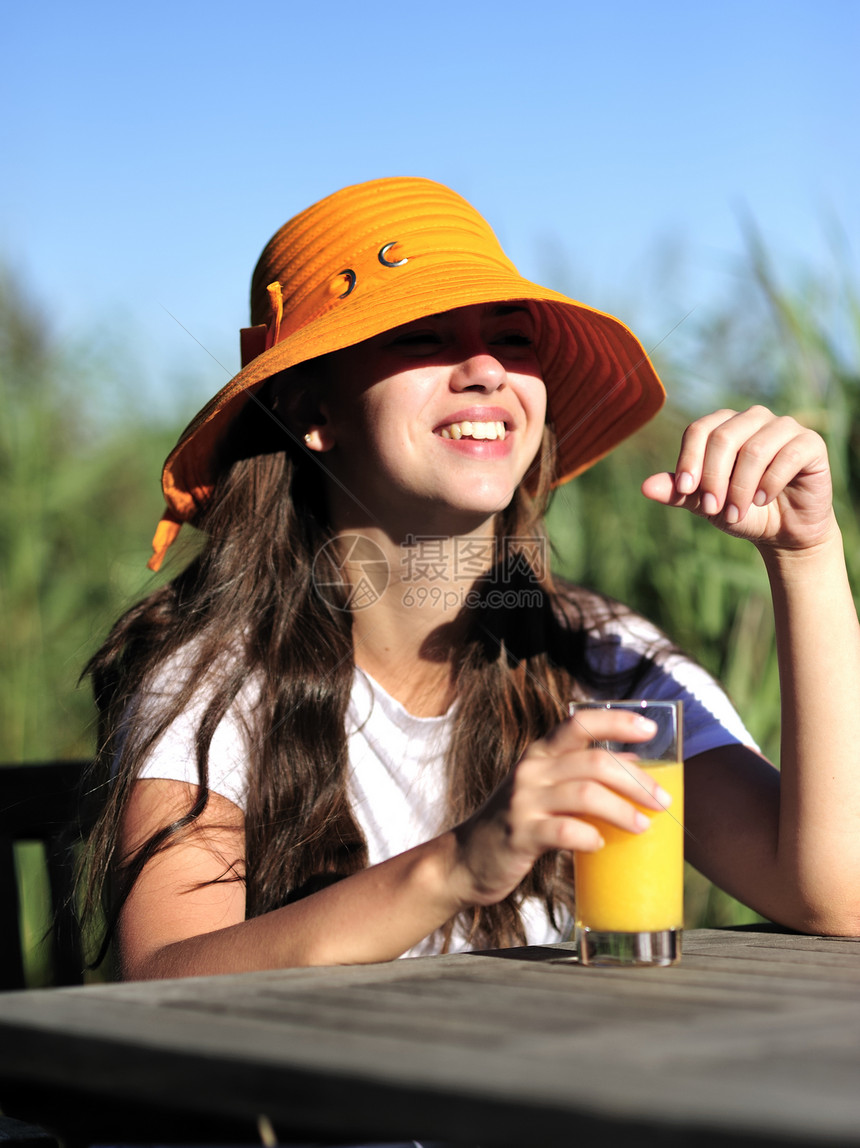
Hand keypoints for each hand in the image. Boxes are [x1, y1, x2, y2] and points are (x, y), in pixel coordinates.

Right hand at [450, 709, 671, 908]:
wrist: (466, 859)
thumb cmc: (518, 822)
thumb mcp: (545, 790)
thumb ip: (583, 776)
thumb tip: (636, 769)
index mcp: (540, 753)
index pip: (580, 723)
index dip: (617, 722)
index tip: (650, 731)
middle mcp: (531, 769)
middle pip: (594, 762)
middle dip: (636, 781)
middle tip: (662, 801)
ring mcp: (523, 801)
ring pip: (585, 794)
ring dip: (622, 811)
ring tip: (642, 826)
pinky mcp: (519, 835)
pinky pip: (563, 831)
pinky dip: (589, 837)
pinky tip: (599, 844)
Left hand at [641, 406, 834, 551]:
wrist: (783, 532)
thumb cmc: (741, 511)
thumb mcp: (705, 505)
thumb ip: (678, 493)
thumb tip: (645, 487)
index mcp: (724, 426)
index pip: (699, 430)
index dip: (690, 460)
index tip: (687, 492)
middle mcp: (753, 419)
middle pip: (723, 437)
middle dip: (714, 478)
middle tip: (713, 510)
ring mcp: (784, 427)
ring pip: (754, 448)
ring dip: (741, 487)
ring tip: (738, 513)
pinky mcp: (810, 443)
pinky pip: (788, 455)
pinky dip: (771, 482)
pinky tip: (763, 500)